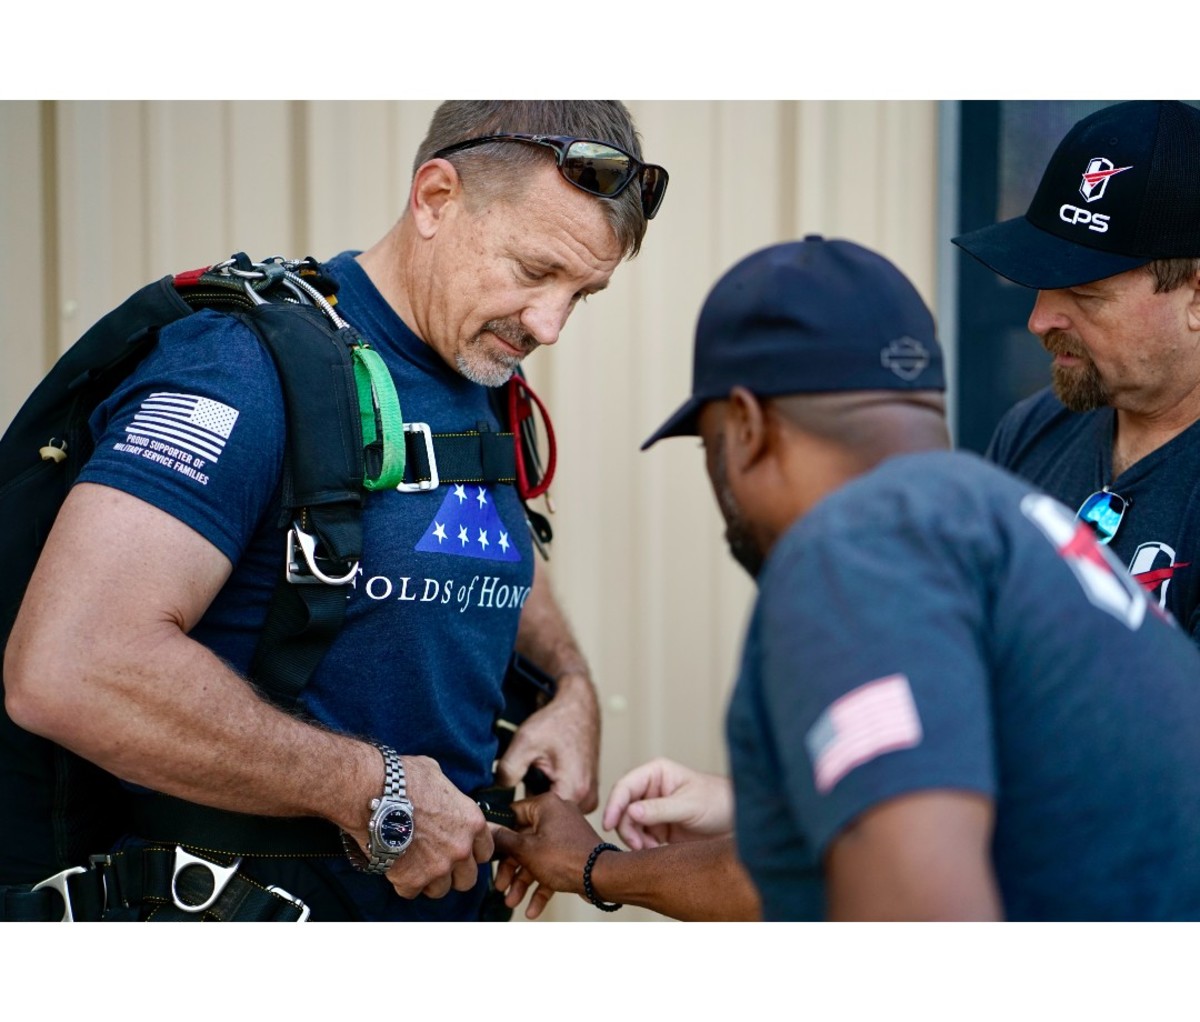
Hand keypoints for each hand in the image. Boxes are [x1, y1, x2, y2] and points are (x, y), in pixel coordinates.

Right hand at [368, 755, 492, 898]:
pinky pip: (411, 892)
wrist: (374, 794)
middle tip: (436, 862)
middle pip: (468, 879)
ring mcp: (438, 867)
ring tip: (413, 864)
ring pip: (440, 890)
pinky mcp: (413, 880)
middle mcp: (461, 848)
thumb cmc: (405, 780)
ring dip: (428, 880)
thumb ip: (447, 795)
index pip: (485, 852)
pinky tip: (395, 866)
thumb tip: (441, 794)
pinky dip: (403, 883)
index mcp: (472, 823)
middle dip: (454, 873)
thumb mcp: (437, 777)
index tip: (458, 849)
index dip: (471, 852)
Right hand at [492, 793, 602, 918]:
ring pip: (536, 857)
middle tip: (501, 886)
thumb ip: (503, 839)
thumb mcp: (526, 850)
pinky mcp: (573, 854)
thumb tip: (486, 827)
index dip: (499, 833)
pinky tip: (532, 910)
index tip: (488, 850)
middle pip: (523, 841)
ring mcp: (566, 835)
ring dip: (524, 882)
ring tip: (513, 902)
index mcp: (545, 806)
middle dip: (511, 869)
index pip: (513, 814)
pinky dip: (542, 886)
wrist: (602, 877)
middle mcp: (556, 816)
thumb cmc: (565, 858)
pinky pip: (552, 867)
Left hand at [495, 672, 599, 811]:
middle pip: (547, 821)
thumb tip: (494, 795)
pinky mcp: (587, 795)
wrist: (579, 708)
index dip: (516, 816)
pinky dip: (549, 795)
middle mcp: (586, 801)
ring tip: (533, 776)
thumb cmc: (556, 722)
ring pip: (554, 814)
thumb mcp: (526, 741)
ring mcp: (589, 799)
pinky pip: (562, 804)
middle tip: (516, 786)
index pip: (538, 823)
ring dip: (539, 801)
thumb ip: (508, 770)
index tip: (502, 804)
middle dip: (528, 809)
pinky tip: (542, 778)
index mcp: (574, 791)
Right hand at [602, 757, 733, 848]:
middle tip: (637, 845)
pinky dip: (643, 847)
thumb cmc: (719, 802)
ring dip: (635, 840)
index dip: (614, 804)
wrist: (739, 822)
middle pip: (623, 808)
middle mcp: (651, 790)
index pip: (625, 786)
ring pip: (629, 826)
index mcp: (656, 773)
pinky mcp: (659, 829)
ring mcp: (654, 810)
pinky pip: (640, 838)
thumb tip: (630, 812)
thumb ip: (660, 809)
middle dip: (626, 828)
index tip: (608, 824)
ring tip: (651, 849)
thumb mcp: (689, 805)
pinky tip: (657, 851)